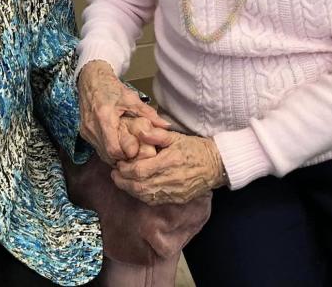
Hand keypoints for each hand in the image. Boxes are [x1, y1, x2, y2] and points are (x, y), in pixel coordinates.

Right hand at [78, 60, 167, 164]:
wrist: (92, 80)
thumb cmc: (112, 88)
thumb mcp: (132, 99)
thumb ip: (148, 114)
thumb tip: (166, 126)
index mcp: (104, 117)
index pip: (114, 149)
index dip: (127, 154)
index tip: (137, 150)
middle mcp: (92, 126)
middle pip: (108, 154)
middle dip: (122, 157)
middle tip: (135, 153)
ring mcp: (86, 131)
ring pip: (102, 154)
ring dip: (115, 155)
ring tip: (127, 149)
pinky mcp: (84, 133)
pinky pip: (98, 148)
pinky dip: (108, 150)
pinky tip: (117, 143)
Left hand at [111, 132, 225, 204]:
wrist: (216, 165)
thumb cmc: (195, 148)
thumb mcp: (176, 136)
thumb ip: (156, 134)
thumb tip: (139, 131)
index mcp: (170, 161)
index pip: (140, 170)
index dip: (125, 169)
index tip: (119, 163)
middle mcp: (171, 179)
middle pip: (140, 186)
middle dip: (123, 181)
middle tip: (115, 174)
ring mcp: (175, 191)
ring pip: (146, 196)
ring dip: (130, 190)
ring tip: (122, 181)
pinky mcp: (177, 199)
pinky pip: (155, 201)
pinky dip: (142, 196)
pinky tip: (136, 189)